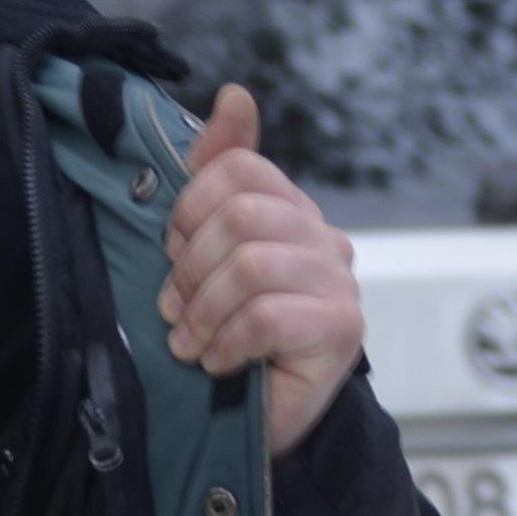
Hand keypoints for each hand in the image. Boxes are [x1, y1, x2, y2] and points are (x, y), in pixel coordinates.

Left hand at [161, 85, 362, 459]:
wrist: (254, 422)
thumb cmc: (224, 334)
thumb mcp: (203, 252)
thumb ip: (214, 174)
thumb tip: (233, 93)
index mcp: (290, 210)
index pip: (239, 168)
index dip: (189, 208)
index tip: (173, 254)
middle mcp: (323, 237)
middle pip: (242, 214)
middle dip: (190, 269)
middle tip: (175, 311)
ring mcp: (340, 282)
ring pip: (252, 264)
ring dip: (204, 313)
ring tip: (194, 343)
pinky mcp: (343, 329)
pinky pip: (270, 315)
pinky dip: (229, 342)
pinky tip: (220, 362)